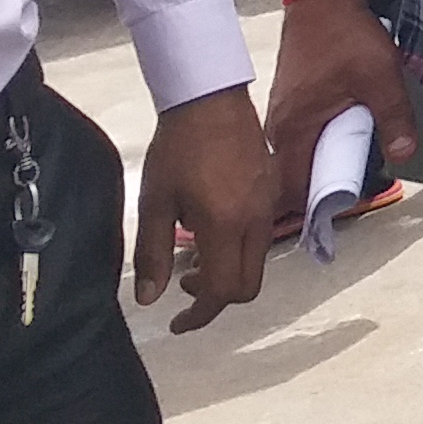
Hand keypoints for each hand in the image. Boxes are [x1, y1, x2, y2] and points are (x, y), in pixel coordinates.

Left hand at [134, 87, 274, 331]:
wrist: (210, 101)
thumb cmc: (176, 151)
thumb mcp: (154, 203)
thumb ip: (151, 254)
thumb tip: (150, 299)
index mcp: (226, 226)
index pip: (222, 290)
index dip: (199, 316)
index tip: (177, 322)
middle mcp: (256, 221)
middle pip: (248, 285)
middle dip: (216, 298)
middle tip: (183, 287)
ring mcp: (268, 205)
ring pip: (256, 262)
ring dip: (227, 273)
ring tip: (193, 257)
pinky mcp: (272, 190)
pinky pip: (260, 236)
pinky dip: (237, 250)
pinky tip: (211, 229)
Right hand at [263, 0, 416, 228]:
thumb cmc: (347, 37)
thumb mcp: (380, 76)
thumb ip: (394, 117)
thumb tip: (403, 155)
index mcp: (294, 129)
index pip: (292, 188)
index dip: (312, 206)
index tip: (337, 213)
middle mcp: (279, 128)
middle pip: (290, 178)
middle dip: (316, 190)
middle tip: (346, 195)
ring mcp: (281, 115)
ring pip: (294, 158)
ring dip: (318, 167)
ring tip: (347, 170)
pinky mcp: (290, 103)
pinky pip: (298, 139)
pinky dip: (316, 147)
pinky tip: (339, 142)